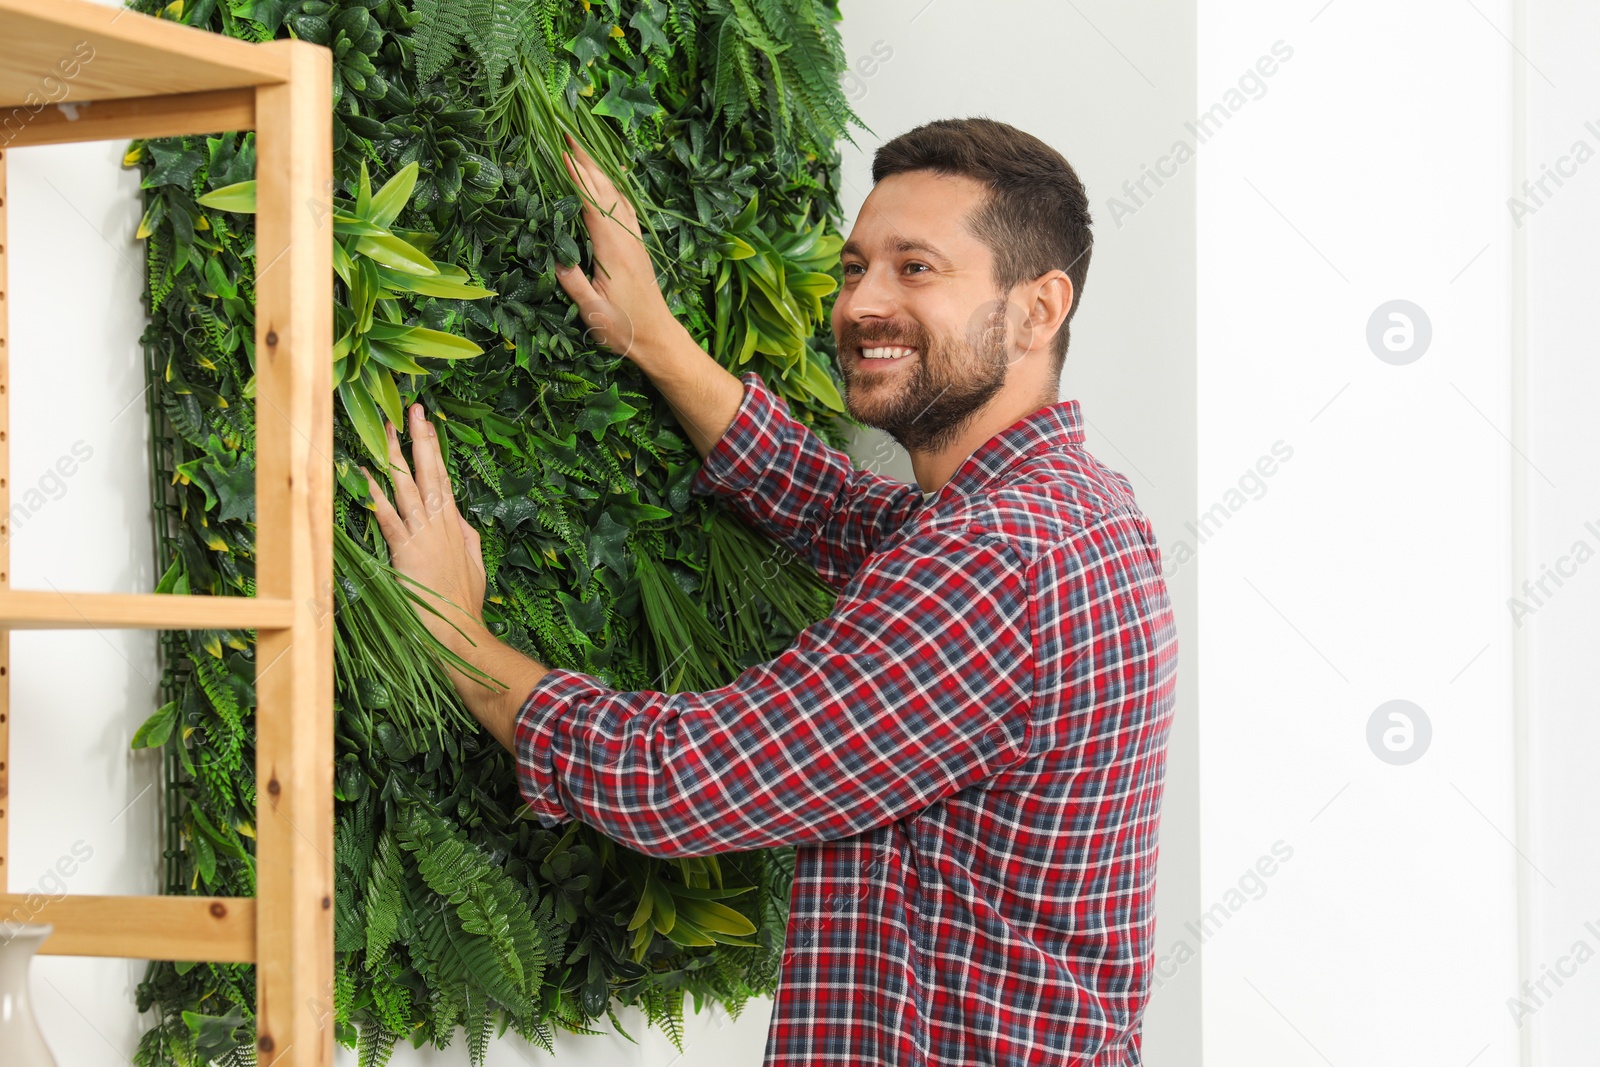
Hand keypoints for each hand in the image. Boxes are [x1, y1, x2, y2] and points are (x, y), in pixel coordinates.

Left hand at [363, 402, 488, 660]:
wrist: (458, 629)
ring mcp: (422, 534)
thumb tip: (459, 517)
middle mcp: (438, 522)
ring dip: (396, 457)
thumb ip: (466, 536)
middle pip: (429, 473)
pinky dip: (377, 495)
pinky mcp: (405, 551)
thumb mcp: (474, 562)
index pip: (443, 477)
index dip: (435, 449)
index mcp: (454, 523)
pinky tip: (367, 475)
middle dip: (420, 439)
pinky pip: (388, 517)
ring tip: (386, 430)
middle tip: (412, 409)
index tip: (428, 423)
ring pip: (407, 488)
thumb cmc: (465, 601)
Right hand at [555, 131, 685, 366]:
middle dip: (586, 160)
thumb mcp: (592, 311)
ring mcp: (634, 240)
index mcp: (613, 249)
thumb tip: (555, 257)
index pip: (591, 202)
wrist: (658, 338)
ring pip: (617, 194)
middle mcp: (626, 238)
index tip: (561, 150)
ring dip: (599, 169)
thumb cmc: (624, 329)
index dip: (576, 176)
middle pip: (604, 189)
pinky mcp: (637, 245)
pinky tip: (609, 179)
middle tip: (567, 132)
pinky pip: (625, 207)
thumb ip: (574, 283)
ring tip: (581, 146)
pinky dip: (613, 186)